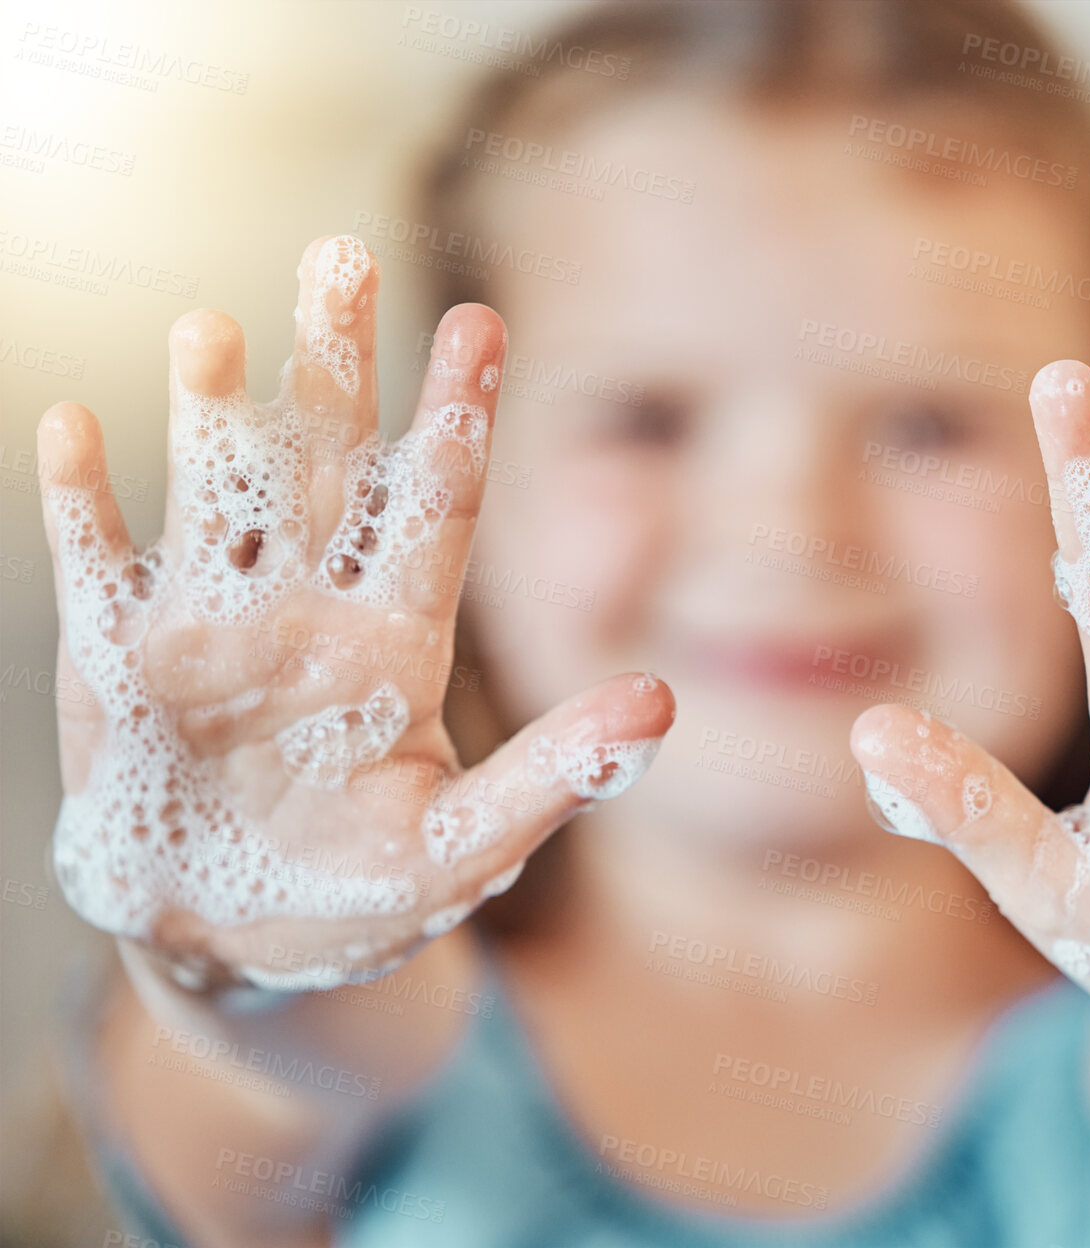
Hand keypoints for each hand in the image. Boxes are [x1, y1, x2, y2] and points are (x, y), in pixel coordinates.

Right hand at [37, 235, 672, 991]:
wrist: (246, 947)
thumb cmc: (368, 893)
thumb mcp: (472, 841)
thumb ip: (560, 771)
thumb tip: (663, 701)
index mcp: (400, 640)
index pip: (437, 503)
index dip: (457, 412)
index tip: (483, 320)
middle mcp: (311, 611)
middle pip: (328, 466)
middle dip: (334, 366)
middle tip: (340, 258)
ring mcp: (215, 631)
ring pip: (219, 498)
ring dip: (213, 418)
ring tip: (215, 329)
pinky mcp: (123, 671)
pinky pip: (101, 573)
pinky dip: (84, 508)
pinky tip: (73, 428)